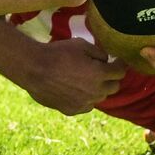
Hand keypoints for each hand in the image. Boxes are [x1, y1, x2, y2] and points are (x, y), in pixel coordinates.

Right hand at [10, 38, 127, 116]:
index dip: (121, 65)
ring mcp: (84, 103)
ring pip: (100, 97)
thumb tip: (105, 60)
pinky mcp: (72, 110)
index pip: (120, 72)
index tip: (118, 61)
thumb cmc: (57, 53)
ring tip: (86, 80)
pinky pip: (85, 105)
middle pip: (114, 87)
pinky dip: (85, 98)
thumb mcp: (80, 44)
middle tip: (102, 70)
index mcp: (100, 74)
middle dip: (111, 78)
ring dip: (98, 89)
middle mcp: (95, 91)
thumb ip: (98, 53)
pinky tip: (75, 90)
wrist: (34, 69)